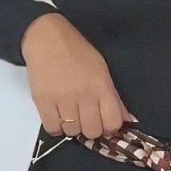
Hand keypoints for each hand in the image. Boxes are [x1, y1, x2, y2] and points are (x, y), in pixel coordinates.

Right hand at [19, 12, 138, 140]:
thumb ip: (114, 98)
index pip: (113, 122)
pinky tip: (57, 116)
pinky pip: (52, 129)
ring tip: (69, 114)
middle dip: (90, 129)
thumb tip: (128, 120)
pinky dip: (56, 127)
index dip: (110, 128)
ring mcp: (62, 98)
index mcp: (101, 85)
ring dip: (72, 127)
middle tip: (84, 118)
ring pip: (72, 132)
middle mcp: (84, 94)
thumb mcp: (102, 70)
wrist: (46, 37)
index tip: (104, 123)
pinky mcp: (42, 101)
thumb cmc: (76, 52)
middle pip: (92, 131)